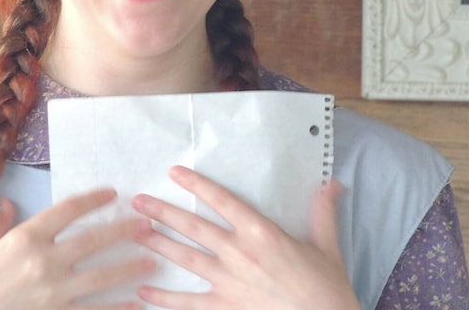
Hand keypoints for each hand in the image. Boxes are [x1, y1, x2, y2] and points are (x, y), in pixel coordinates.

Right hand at [0, 189, 154, 309]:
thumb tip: (11, 203)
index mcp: (24, 238)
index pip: (67, 210)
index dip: (92, 199)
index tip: (112, 193)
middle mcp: (43, 262)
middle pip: (93, 241)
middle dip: (124, 231)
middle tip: (148, 225)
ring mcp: (52, 292)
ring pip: (101, 277)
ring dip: (129, 269)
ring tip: (152, 262)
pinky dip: (116, 308)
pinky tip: (135, 304)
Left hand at [131, 166, 360, 309]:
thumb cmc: (326, 288)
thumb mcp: (326, 246)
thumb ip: (322, 212)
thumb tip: (332, 184)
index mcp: (262, 233)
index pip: (223, 201)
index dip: (197, 184)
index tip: (175, 172)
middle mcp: (240, 254)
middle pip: (194, 227)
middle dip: (163, 212)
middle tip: (138, 201)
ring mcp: (229, 283)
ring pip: (186, 259)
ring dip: (158, 245)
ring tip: (136, 233)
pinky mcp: (225, 308)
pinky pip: (188, 303)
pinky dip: (164, 299)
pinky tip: (143, 293)